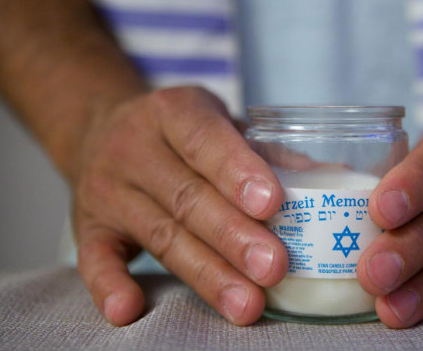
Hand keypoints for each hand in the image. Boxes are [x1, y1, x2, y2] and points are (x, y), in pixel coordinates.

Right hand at [71, 86, 287, 325]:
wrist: (100, 129)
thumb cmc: (181, 134)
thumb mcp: (220, 124)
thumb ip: (267, 152)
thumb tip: (334, 179)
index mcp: (172, 111)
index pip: (204, 140)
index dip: (237, 171)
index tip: (272, 204)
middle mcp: (132, 147)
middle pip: (187, 197)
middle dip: (234, 236)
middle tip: (274, 267)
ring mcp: (107, 189)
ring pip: (161, 235)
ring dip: (205, 272)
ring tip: (246, 304)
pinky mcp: (88, 226)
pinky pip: (94, 259)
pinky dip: (109, 287)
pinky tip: (130, 311)